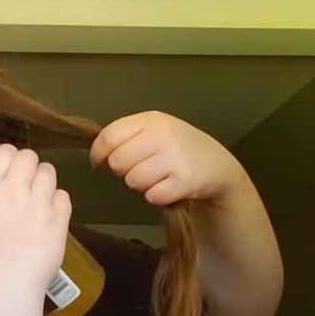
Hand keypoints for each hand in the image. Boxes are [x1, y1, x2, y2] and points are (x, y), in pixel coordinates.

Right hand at [0, 144, 71, 297]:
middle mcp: (15, 190)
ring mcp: (40, 204)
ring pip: (48, 172)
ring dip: (42, 180)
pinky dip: (56, 201)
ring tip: (36, 197)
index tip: (4, 167)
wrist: (5, 288)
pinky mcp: (60, 220)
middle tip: (22, 182)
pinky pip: (63, 196)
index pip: (2, 151)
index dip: (5, 157)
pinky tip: (48, 214)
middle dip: (25, 166)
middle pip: (28, 156)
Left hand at [90, 110, 246, 205]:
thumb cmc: (177, 148)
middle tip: (140, 168)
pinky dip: (156, 196)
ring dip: (141, 184)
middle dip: (123, 170)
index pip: (109, 136)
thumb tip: (97, 155)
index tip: (99, 161)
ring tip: (157, 177)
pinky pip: (152, 196)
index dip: (98, 153)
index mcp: (151, 120)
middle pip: (118, 161)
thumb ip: (126, 136)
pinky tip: (168, 187)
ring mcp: (175, 158)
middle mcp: (163, 135)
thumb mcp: (154, 131)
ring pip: (133, 181)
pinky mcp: (185, 181)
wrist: (217, 165)